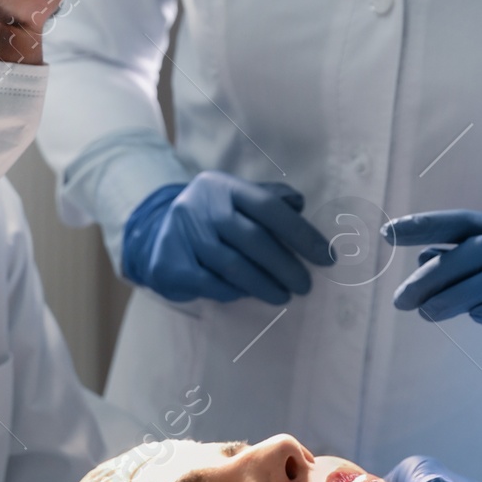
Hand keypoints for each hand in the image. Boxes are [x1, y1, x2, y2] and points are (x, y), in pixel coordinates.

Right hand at [121, 173, 332, 305]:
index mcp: (224, 186)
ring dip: (264, 285)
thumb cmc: (211, 217)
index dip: (301, 233)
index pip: (269, 207)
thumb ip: (269, 198)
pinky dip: (234, 292)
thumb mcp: (236, 199)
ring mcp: (182, 234)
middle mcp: (200, 205)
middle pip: (252, 238)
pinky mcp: (170, 263)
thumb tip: (301, 205)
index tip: (326, 257)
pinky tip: (249, 295)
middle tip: (306, 285)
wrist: (155, 232)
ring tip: (284, 295)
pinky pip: (211, 284)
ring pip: (232, 265)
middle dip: (285, 265)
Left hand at [382, 211, 481, 383]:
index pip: (463, 222)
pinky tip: (478, 317)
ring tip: (427, 314)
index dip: (425, 225)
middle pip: (480, 249)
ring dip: (460, 294)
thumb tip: (422, 258)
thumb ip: (459, 268)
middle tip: (401, 300)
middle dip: (436, 273)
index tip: (387, 233)